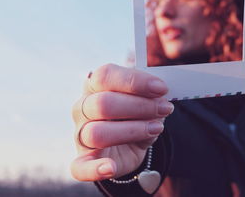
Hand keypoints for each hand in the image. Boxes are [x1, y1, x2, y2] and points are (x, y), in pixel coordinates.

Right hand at [71, 64, 173, 180]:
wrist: (132, 141)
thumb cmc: (136, 112)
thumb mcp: (145, 97)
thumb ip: (150, 92)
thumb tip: (159, 93)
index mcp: (94, 85)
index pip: (104, 76)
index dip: (134, 81)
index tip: (161, 88)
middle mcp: (82, 107)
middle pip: (102, 104)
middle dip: (139, 106)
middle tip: (165, 108)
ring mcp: (80, 134)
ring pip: (96, 133)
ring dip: (132, 131)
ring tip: (156, 129)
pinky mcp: (83, 160)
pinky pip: (80, 167)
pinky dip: (94, 169)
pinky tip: (110, 167)